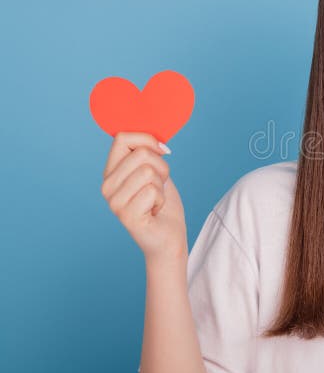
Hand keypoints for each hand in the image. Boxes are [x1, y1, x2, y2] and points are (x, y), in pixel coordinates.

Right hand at [100, 131, 187, 263]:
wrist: (168, 238)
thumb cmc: (163, 204)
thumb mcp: (155, 172)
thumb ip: (148, 153)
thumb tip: (152, 134)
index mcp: (111, 172)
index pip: (122, 137)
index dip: (147, 139)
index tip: (162, 152)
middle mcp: (107, 186)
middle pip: (141, 153)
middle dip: (161, 167)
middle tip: (160, 186)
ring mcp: (114, 202)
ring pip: (148, 171)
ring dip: (162, 185)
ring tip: (156, 200)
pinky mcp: (126, 215)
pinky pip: (153, 191)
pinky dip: (162, 200)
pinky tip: (154, 211)